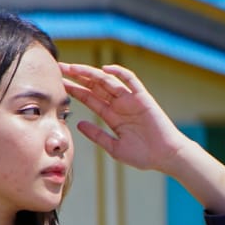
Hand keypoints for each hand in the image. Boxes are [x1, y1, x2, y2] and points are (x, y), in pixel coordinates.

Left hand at [60, 62, 187, 173]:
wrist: (165, 156)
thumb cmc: (143, 156)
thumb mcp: (114, 148)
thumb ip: (97, 135)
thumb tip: (78, 124)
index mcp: (112, 116)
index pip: (89, 98)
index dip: (74, 90)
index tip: (58, 84)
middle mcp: (119, 104)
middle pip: (95, 86)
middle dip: (78, 77)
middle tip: (60, 68)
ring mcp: (130, 99)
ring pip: (108, 81)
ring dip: (91, 73)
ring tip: (74, 68)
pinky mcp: (143, 98)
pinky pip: (131, 80)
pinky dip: (119, 73)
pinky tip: (105, 69)